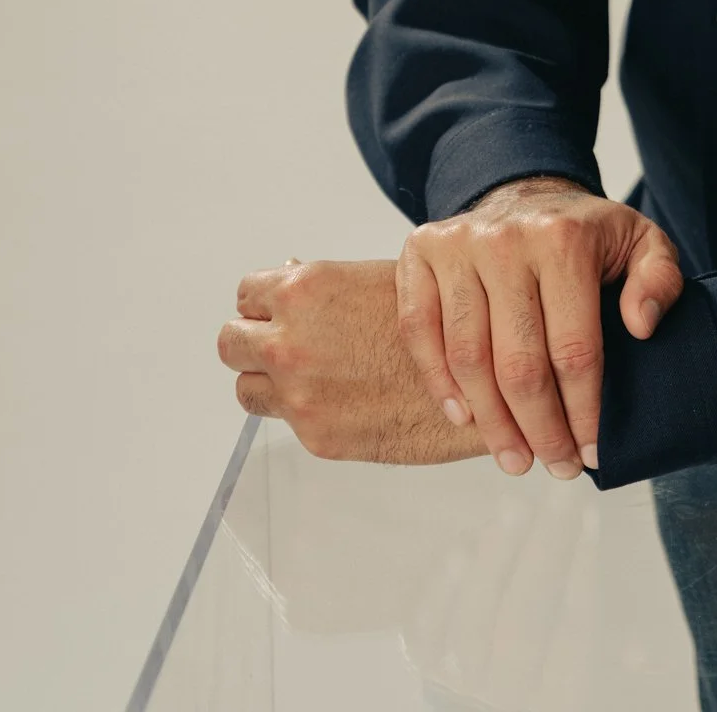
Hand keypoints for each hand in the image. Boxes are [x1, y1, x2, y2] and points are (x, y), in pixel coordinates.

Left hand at [217, 259, 488, 464]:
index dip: (265, 303)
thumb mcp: (381, 279)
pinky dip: (308, 412)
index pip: (248, 295)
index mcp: (306, 291)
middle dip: (255, 342)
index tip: (279, 312)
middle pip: (232, 343)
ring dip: (270, 382)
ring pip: (248, 388)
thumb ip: (326, 288)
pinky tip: (346, 399)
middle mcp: (291, 341)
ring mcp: (299, 394)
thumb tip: (288, 280)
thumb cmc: (445, 320)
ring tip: (314, 377)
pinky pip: (287, 421)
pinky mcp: (316, 438)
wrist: (485, 377)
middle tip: (286, 346)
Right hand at [396, 174, 683, 480]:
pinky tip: (465, 417)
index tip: (592, 453)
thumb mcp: (641, 242)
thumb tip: (642, 324)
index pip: (573, 349)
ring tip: (514, 458)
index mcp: (564, 240)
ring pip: (468, 357)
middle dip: (539, 430)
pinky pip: (420, 331)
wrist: (525, 190)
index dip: (582, 412)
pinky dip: (439, 382)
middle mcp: (506, 239)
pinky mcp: (420, 252)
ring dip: (491, 422)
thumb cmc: (585, 233)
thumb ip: (659, 279)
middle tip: (554, 466)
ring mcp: (458, 245)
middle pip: (518, 363)